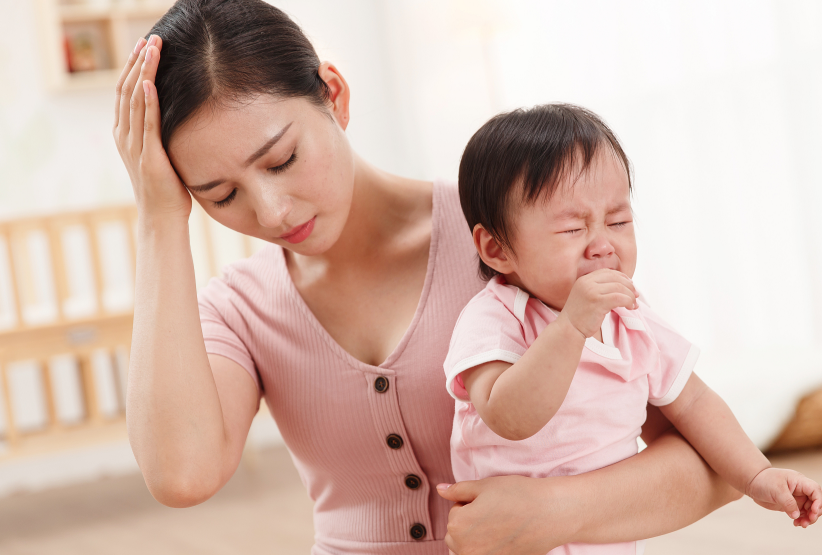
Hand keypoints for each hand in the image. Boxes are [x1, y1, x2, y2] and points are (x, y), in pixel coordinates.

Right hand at [113, 35, 191, 221]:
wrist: (162, 217)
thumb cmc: (167, 188)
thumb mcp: (161, 154)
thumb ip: (160, 134)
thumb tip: (176, 115)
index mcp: (125, 135)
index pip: (125, 92)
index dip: (133, 67)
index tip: (144, 46)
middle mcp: (124, 137)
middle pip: (127, 90)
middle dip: (138, 62)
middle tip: (150, 38)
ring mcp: (134, 147)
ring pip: (134, 101)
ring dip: (143, 72)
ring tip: (152, 49)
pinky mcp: (149, 157)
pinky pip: (146, 124)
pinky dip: (146, 102)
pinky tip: (149, 82)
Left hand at [437, 476, 574, 554]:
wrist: (551, 514)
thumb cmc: (518, 496)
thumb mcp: (484, 486)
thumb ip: (458, 490)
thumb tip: (440, 490)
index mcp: (458, 525)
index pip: (454, 512)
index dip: (471, 503)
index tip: (490, 501)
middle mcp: (466, 549)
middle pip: (457, 533)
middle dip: (470, 522)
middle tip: (496, 512)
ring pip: (468, 547)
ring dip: (478, 537)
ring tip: (501, 525)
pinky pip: (483, 554)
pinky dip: (490, 547)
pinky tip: (506, 537)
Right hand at [559, 269, 636, 337]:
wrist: (568, 328)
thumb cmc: (580, 316)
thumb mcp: (586, 296)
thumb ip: (599, 288)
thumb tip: (624, 285)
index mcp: (584, 279)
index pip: (608, 272)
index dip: (622, 277)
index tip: (630, 286)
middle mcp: (587, 282)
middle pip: (616, 278)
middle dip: (629, 286)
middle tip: (635, 296)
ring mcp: (591, 291)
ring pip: (620, 287)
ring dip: (630, 296)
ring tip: (633, 304)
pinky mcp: (597, 302)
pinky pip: (619, 298)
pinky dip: (628, 302)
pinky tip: (630, 307)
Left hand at [746, 467, 821, 527]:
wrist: (752, 483)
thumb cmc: (764, 481)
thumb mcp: (776, 490)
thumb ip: (788, 502)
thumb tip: (796, 515)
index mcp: (799, 481)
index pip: (815, 490)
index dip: (818, 501)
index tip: (813, 511)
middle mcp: (800, 490)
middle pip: (815, 502)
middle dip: (814, 513)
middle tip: (808, 521)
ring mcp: (796, 498)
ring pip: (809, 510)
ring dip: (808, 518)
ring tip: (801, 524)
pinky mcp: (791, 505)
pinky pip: (800, 514)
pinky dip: (800, 519)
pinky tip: (796, 523)